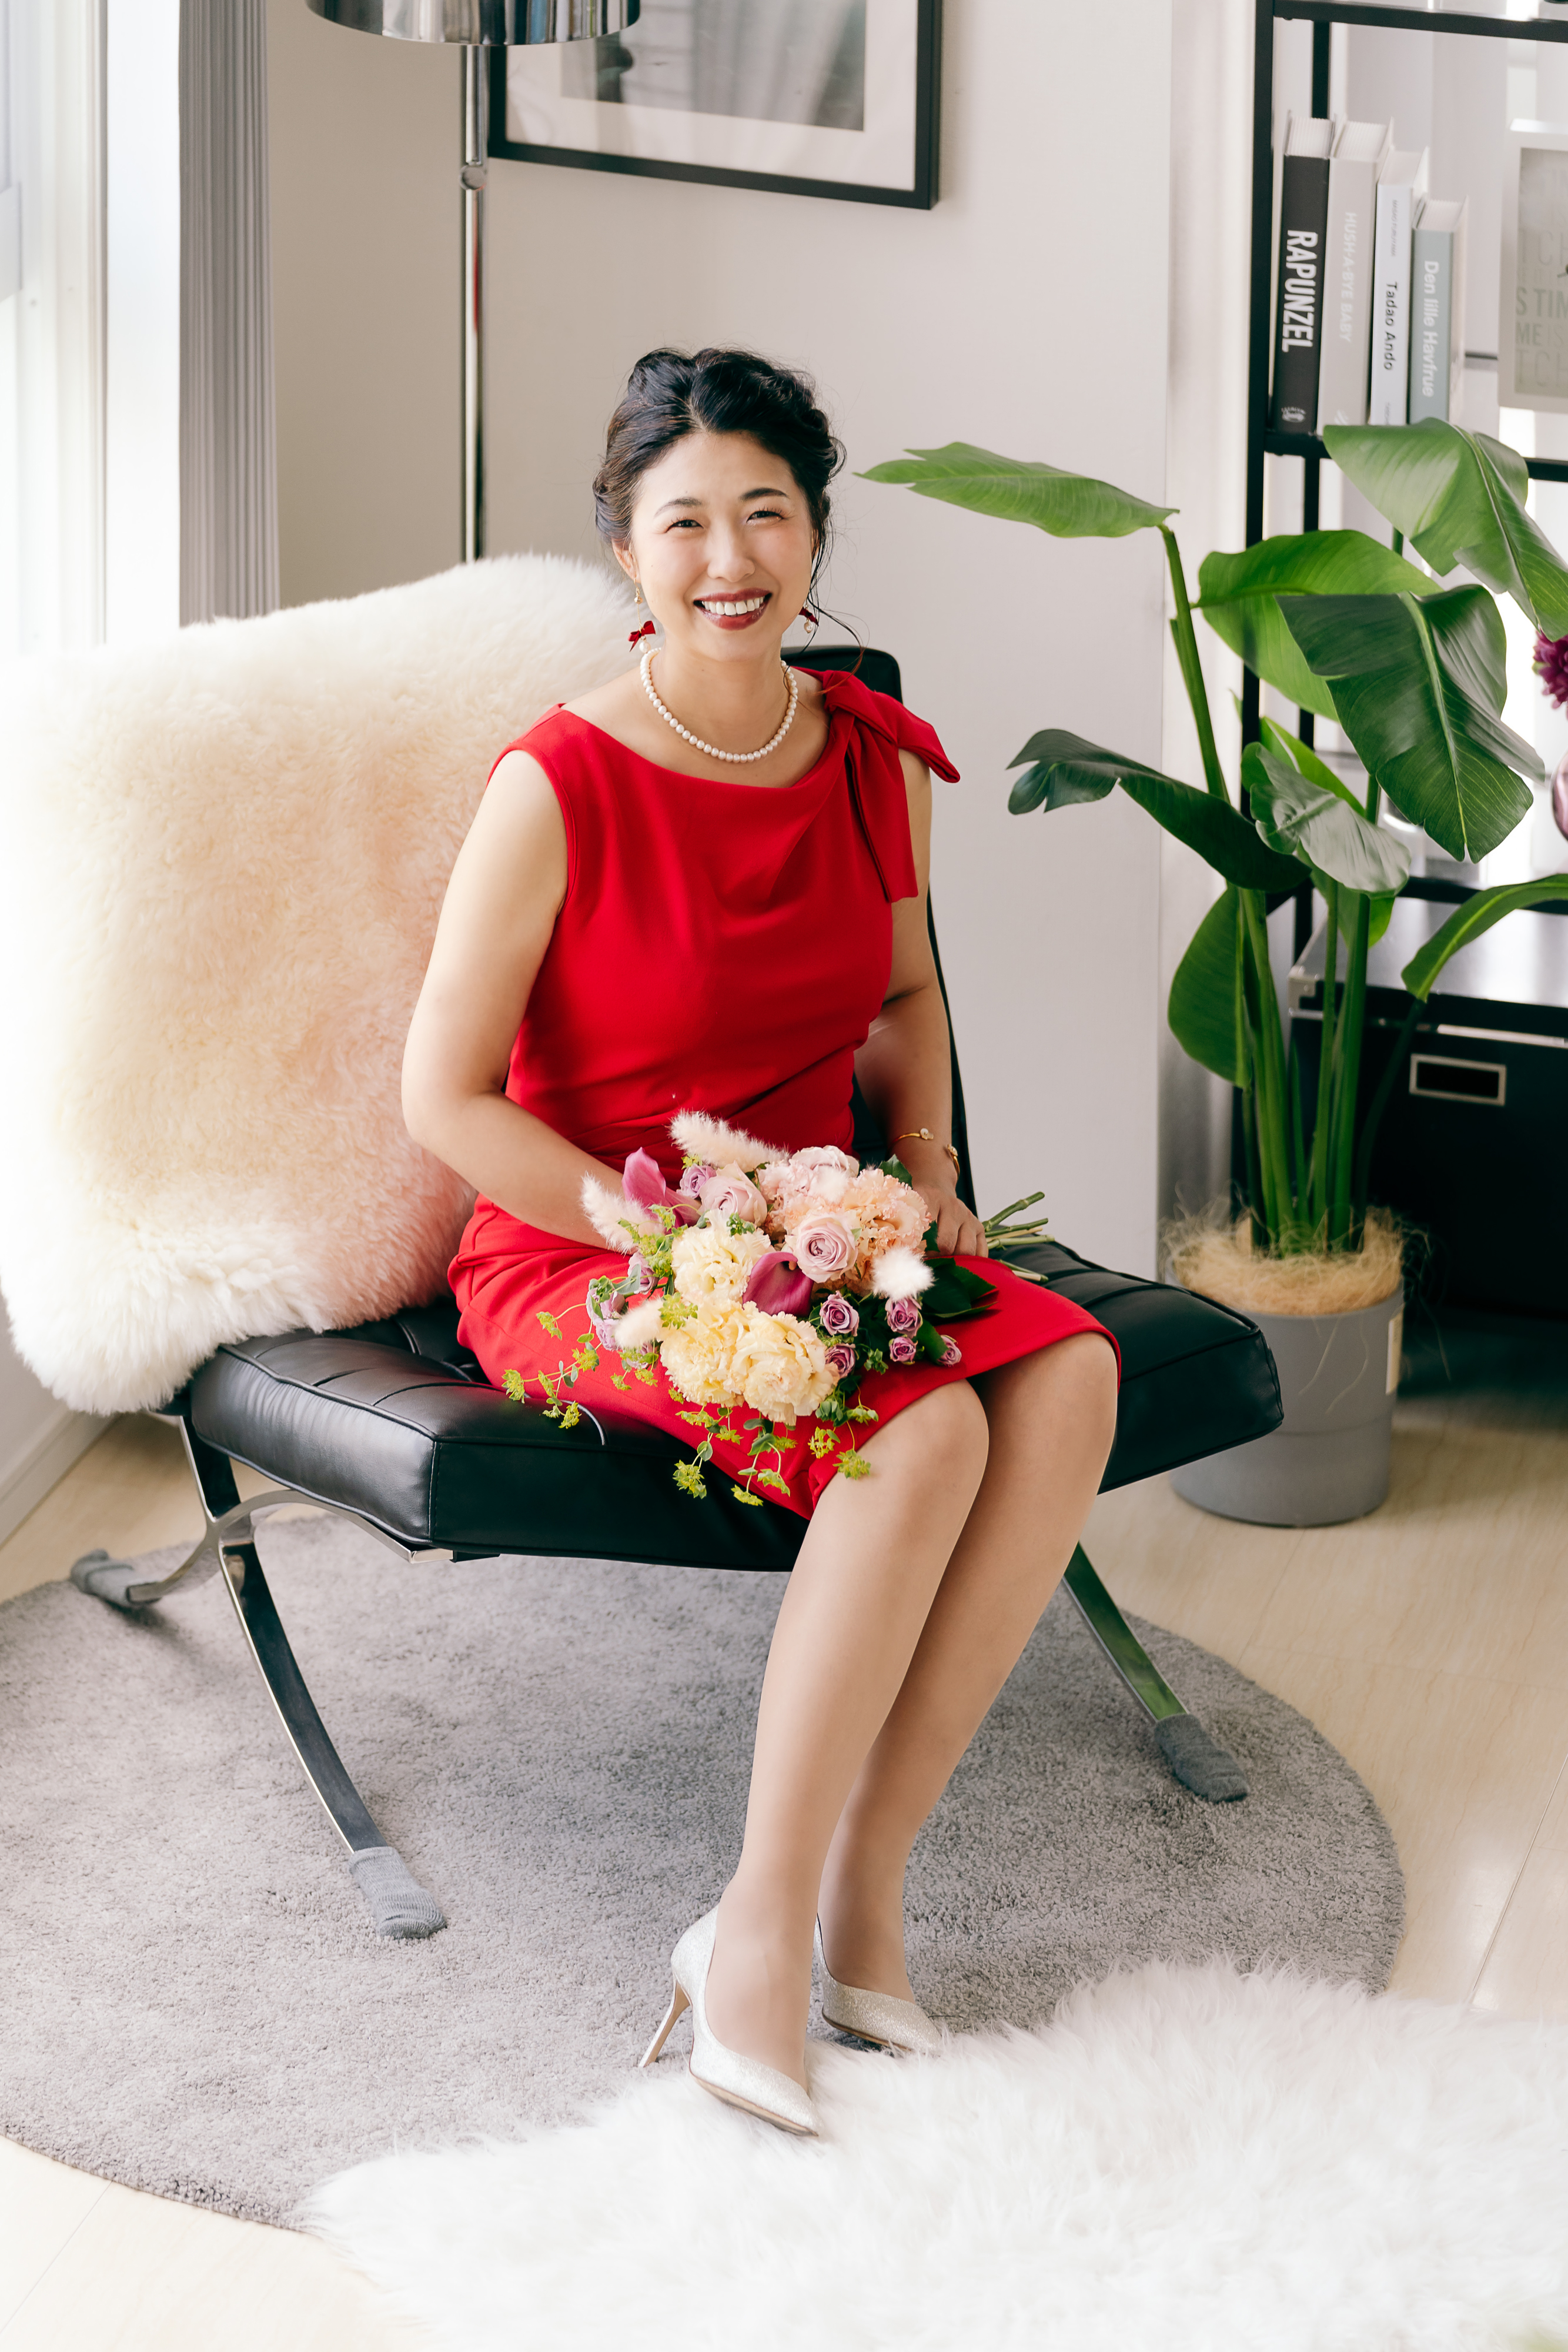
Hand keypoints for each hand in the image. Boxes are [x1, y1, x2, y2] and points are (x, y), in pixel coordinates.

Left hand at [897, 1141, 987, 1258]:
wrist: (936, 1188)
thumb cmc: (917, 1205)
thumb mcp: (905, 1208)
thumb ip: (898, 1227)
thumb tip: (889, 1256)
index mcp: (930, 1199)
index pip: (925, 1224)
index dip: (917, 1246)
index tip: (910, 1259)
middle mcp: (952, 1207)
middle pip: (946, 1243)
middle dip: (934, 1259)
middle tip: (924, 1266)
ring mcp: (968, 1217)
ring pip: (965, 1250)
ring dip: (952, 1263)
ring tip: (939, 1266)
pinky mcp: (979, 1227)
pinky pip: (980, 1252)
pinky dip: (971, 1264)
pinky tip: (958, 1266)